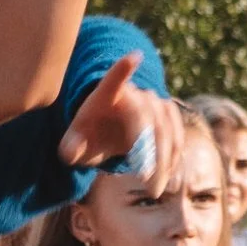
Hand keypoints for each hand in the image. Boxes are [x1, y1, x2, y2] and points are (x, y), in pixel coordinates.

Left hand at [58, 55, 181, 179]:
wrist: (106, 130)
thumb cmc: (87, 135)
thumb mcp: (73, 143)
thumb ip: (70, 147)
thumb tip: (70, 153)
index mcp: (106, 94)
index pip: (114, 79)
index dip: (123, 69)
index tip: (133, 57)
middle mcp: (134, 94)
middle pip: (146, 117)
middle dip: (149, 150)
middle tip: (145, 181)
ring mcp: (153, 102)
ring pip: (166, 128)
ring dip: (164, 159)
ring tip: (155, 188)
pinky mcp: (168, 116)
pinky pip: (176, 134)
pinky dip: (174, 156)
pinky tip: (169, 178)